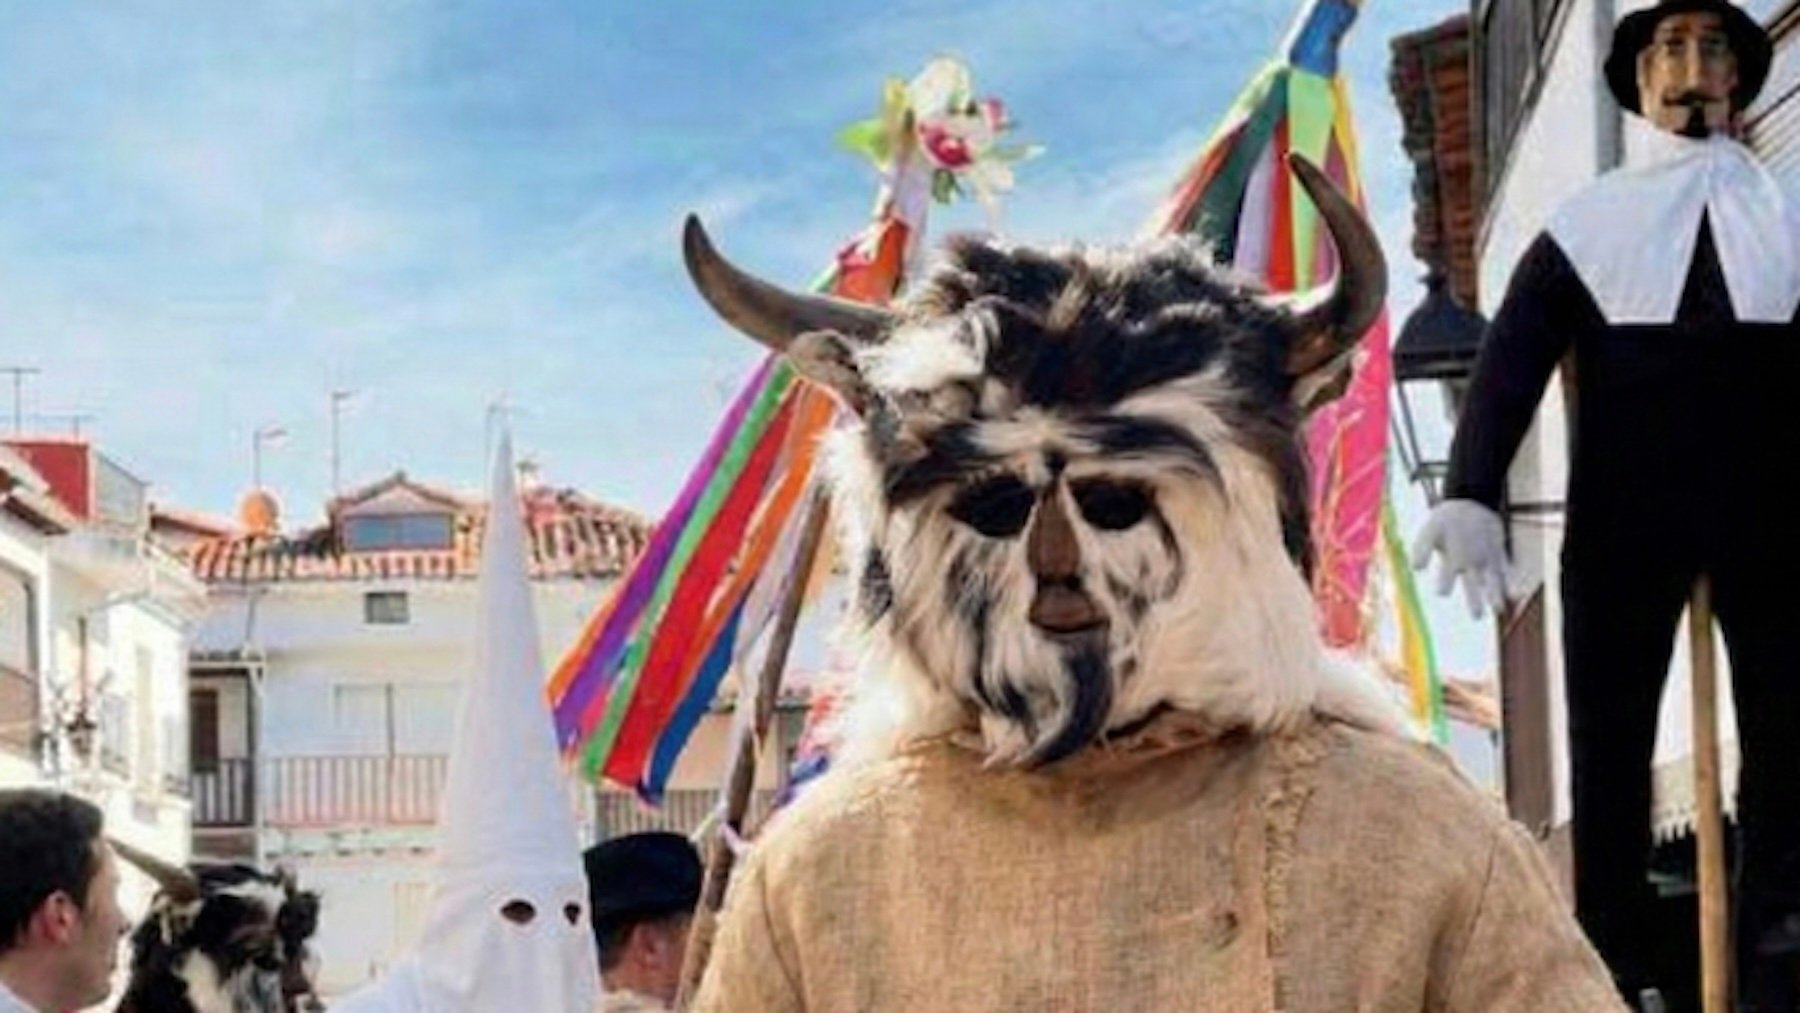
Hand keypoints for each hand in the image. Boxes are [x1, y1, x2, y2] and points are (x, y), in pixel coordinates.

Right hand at [1410, 499, 1508, 617]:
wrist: (1468, 502)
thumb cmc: (1446, 516)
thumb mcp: (1432, 527)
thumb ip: (1422, 547)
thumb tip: (1415, 568)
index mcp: (1450, 559)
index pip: (1446, 576)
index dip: (1444, 584)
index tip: (1441, 593)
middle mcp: (1467, 564)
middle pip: (1471, 586)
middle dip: (1474, 602)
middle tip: (1477, 617)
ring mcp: (1484, 559)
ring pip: (1490, 581)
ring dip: (1494, 595)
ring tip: (1498, 609)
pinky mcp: (1497, 553)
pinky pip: (1505, 568)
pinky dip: (1509, 579)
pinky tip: (1515, 590)